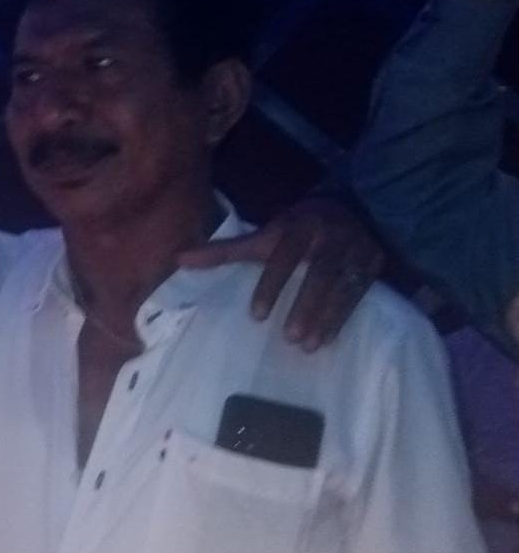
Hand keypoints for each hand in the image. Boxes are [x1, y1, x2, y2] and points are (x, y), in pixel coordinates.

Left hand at [178, 196, 383, 348]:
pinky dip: (342, 317)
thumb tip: (179, 260)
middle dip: (304, 306)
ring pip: (341, 286)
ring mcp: (355, 248)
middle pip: (318, 274)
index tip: (257, 316)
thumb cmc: (296, 228)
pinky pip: (358, 293)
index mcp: (298, 227)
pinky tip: (328, 339)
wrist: (350, 206)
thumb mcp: (263, 235)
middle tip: (288, 338)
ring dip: (325, 318)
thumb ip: (223, 251)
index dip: (271, 286)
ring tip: (308, 346)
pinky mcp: (372, 262)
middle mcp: (330, 235)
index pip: (284, 257)